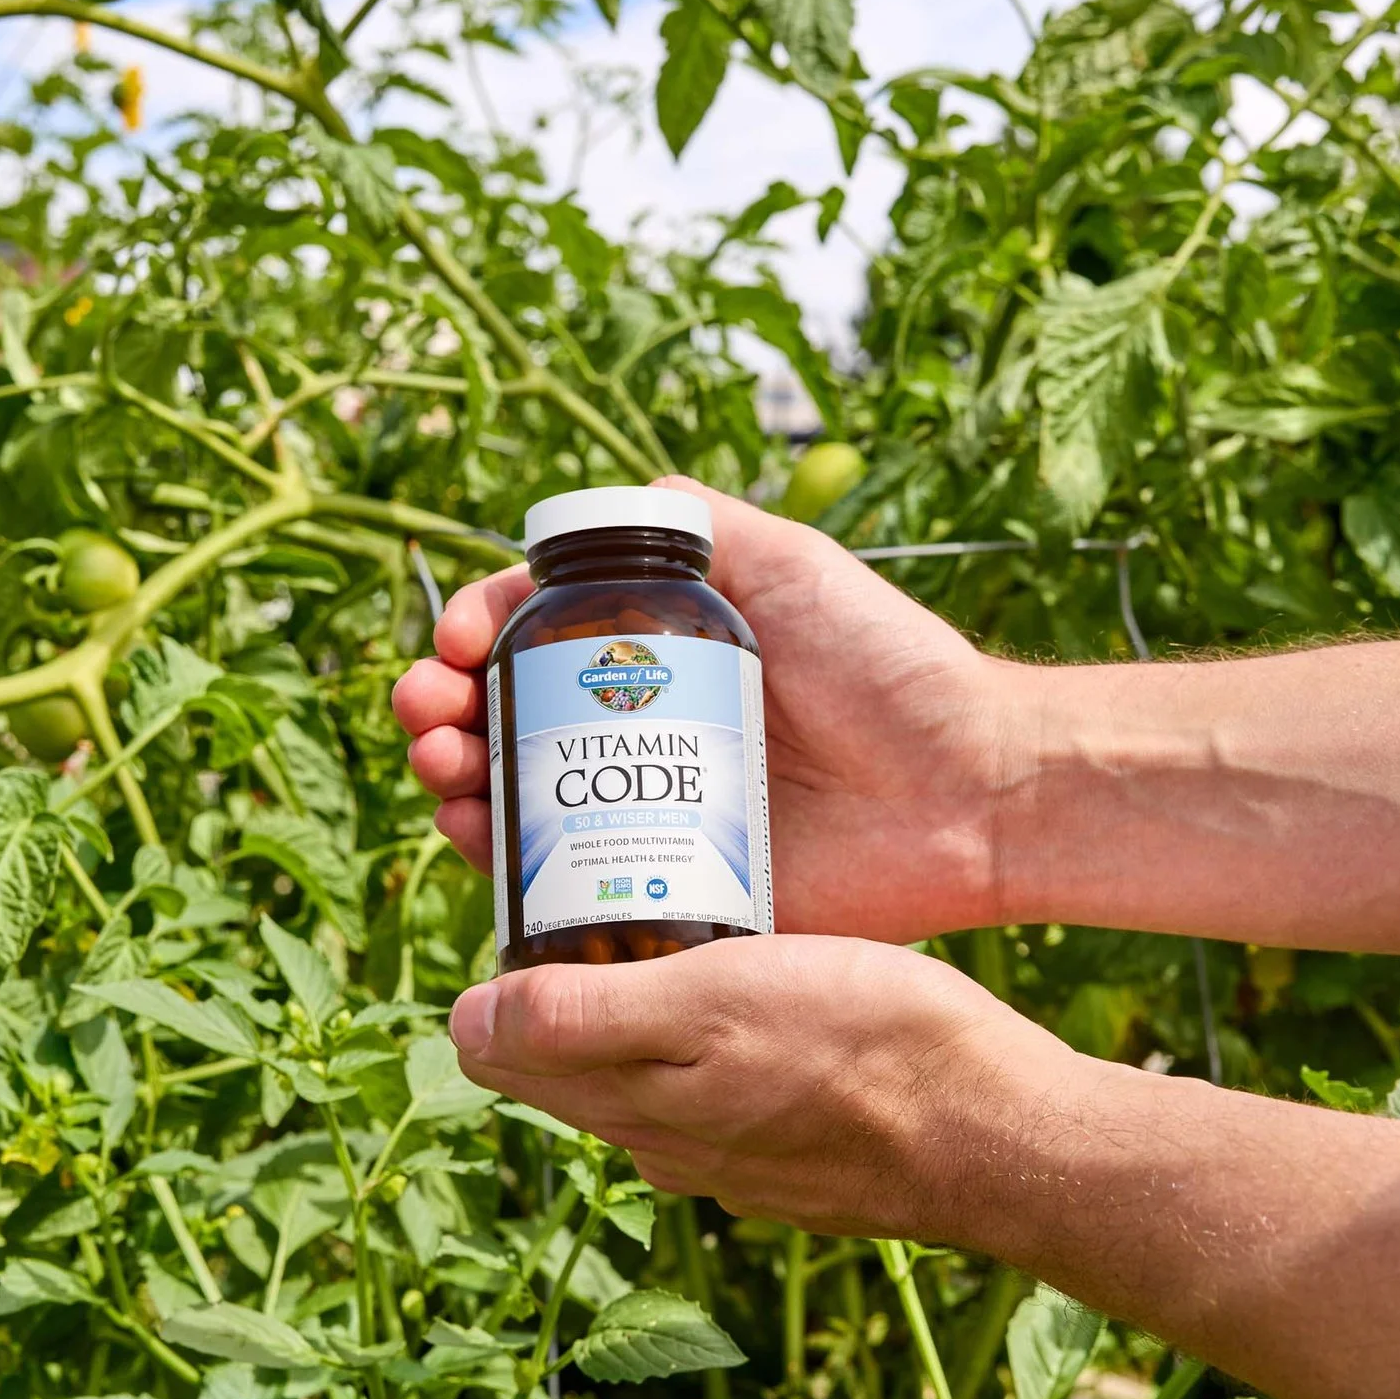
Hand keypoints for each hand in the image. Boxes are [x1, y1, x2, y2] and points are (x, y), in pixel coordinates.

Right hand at [392, 478, 1026, 939]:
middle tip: (431, 714)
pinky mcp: (670, 896)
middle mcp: (643, 735)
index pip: (534, 637)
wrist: (969, 788)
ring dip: (450, 776)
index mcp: (662, 658)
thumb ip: (702, 525)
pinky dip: (495, 863)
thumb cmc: (889, 667)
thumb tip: (603, 502)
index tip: (459, 639)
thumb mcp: (790, 562)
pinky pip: (561, 888)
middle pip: (502, 720)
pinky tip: (471, 837)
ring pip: (514, 801)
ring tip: (444, 768)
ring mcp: (650, 818)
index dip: (477, 631)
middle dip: (441, 710)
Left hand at [446, 933, 1077, 1238]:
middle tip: (586, 874)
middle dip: (550, 981)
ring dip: (630, 1004)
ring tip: (667, 913)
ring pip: (644, 1069)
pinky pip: (714, 1084)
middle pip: (568, 1057)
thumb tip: (464, 1025)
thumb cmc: (867, 1048)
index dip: (496, 967)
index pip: (505, 1047)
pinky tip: (746, 981)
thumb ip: (586, 1018)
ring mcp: (729, 1154)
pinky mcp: (790, 1150)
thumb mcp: (716, 1003)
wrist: (1000, 1133)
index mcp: (629, 1105)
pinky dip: (704, 1033)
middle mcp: (665, 1143)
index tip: (528, 881)